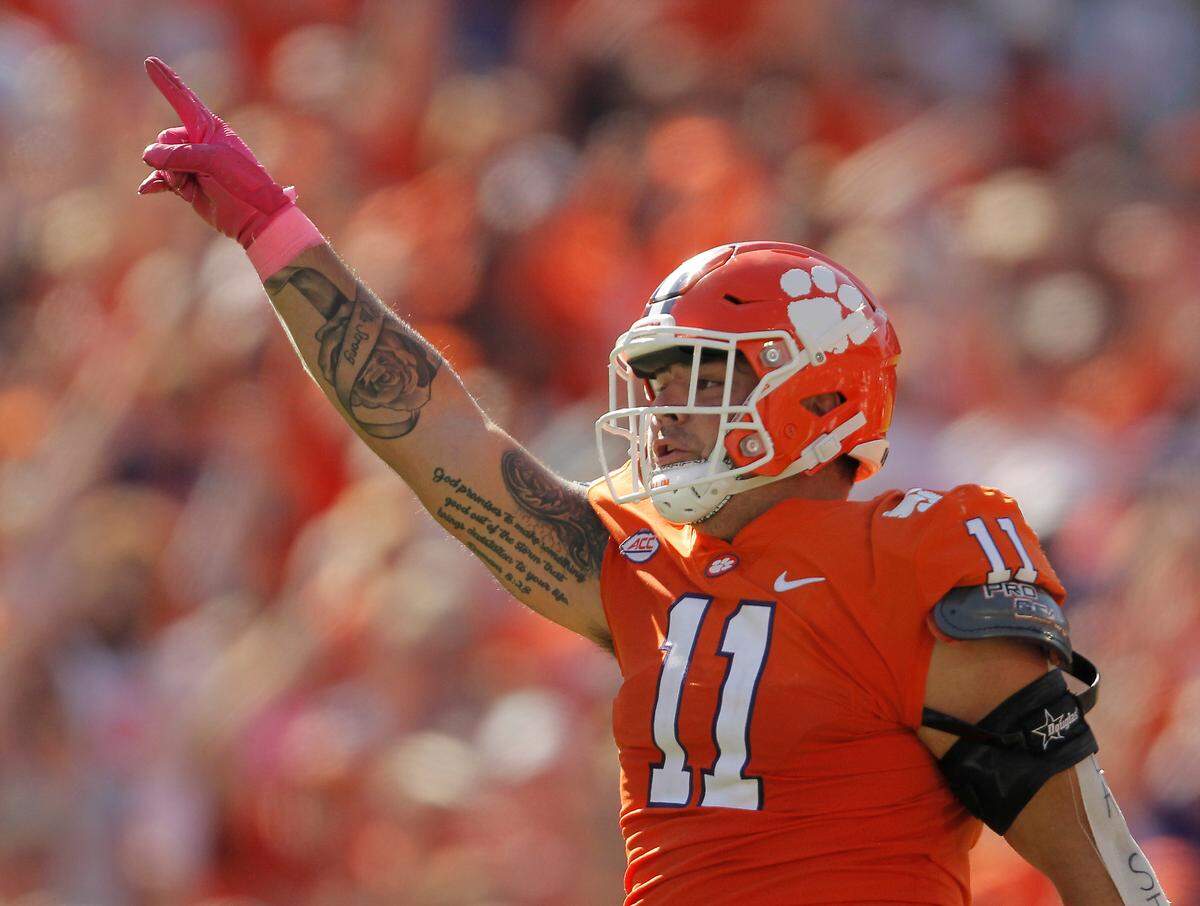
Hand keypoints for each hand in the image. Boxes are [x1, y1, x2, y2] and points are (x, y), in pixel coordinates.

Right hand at [139, 57, 293, 247]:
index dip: (166, 81)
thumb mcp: (212, 162)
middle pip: (165, 138)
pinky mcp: (187, 184)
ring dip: (168, 174)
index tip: (150, 62)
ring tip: (187, 186)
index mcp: (209, 128)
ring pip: (161, 161)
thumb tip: (148, 155)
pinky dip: (157, 183)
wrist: (254, 217)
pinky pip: (162, 178)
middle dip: (169, 156)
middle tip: (193, 173)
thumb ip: (178, 155)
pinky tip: (147, 190)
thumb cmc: (242, 182)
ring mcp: (192, 164)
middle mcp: (199, 143)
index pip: (183, 99)